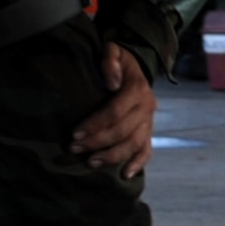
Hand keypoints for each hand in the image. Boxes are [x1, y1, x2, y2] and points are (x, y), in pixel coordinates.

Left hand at [71, 42, 156, 178]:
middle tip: (74, 148)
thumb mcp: (113, 50)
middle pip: (122, 131)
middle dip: (97, 142)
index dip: (95, 124)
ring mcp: (149, 121)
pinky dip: (138, 164)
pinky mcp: (148, 131)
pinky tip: (125, 174)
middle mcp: (146, 107)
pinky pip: (146, 150)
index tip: (75, 133)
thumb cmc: (120, 60)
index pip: (115, 111)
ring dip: (112, 156)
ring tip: (91, 162)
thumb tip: (112, 82)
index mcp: (137, 89)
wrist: (136, 66)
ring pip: (133, 144)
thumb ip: (110, 60)